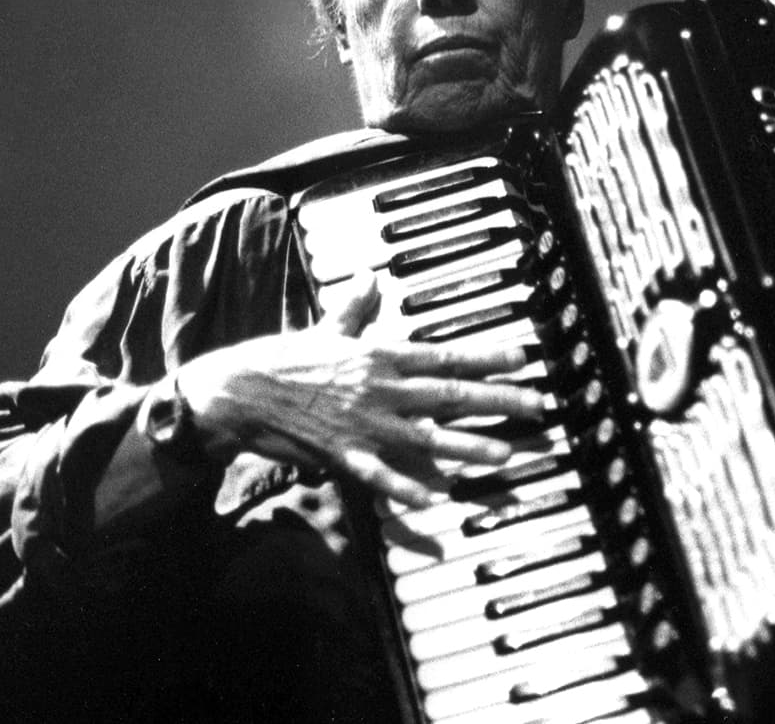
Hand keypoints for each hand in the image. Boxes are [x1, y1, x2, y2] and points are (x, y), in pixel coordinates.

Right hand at [174, 271, 544, 507]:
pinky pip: (382, 475)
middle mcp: (381, 388)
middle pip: (451, 395)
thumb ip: (355, 307)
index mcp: (379, 355)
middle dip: (499, 401)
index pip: (445, 355)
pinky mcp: (343, 454)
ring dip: (470, 445)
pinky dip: (408, 486)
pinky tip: (436, 497)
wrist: (237, 391)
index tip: (524, 358)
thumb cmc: (282, 359)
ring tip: (506, 453)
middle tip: (537, 407)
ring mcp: (364, 423)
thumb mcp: (324, 329)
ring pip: (429, 436)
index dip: (488, 356)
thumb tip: (371, 277)